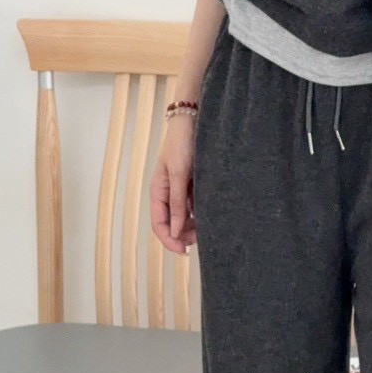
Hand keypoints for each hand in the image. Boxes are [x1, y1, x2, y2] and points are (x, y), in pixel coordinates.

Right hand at [150, 116, 197, 254]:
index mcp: (158, 191)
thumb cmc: (182, 144)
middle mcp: (169, 193)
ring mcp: (182, 190)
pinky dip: (202, 214)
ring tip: (209, 229)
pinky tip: (213, 216)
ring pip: (186, 217)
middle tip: (201, 241)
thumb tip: (175, 232)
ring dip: (194, 226)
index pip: (159, 224)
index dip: (169, 240)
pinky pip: (196, 206)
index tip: (184, 250)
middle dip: (184, 235)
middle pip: (173, 224)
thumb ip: (177, 203)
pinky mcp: (194, 185)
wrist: (195, 121)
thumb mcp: (178, 175)